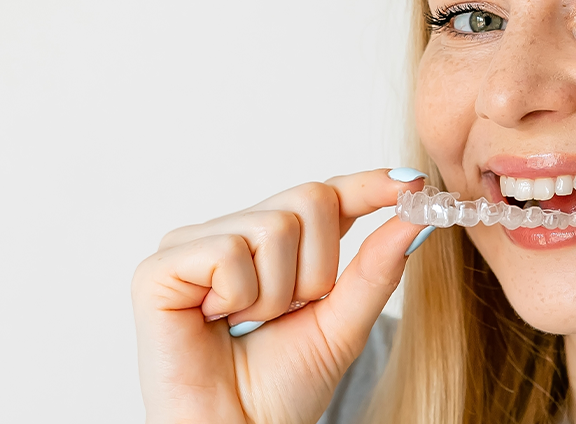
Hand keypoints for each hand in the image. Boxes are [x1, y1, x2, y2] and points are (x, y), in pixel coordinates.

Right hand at [131, 168, 431, 422]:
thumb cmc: (280, 390)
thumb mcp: (342, 324)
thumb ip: (375, 269)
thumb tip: (416, 217)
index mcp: (273, 246)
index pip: (326, 195)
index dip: (368, 185)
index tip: (413, 185)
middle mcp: (230, 234)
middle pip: (308, 199)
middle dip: (317, 270)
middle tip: (287, 316)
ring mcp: (191, 246)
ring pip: (272, 226)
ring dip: (276, 294)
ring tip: (247, 326)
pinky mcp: (158, 267)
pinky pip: (227, 251)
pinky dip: (237, 296)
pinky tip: (214, 322)